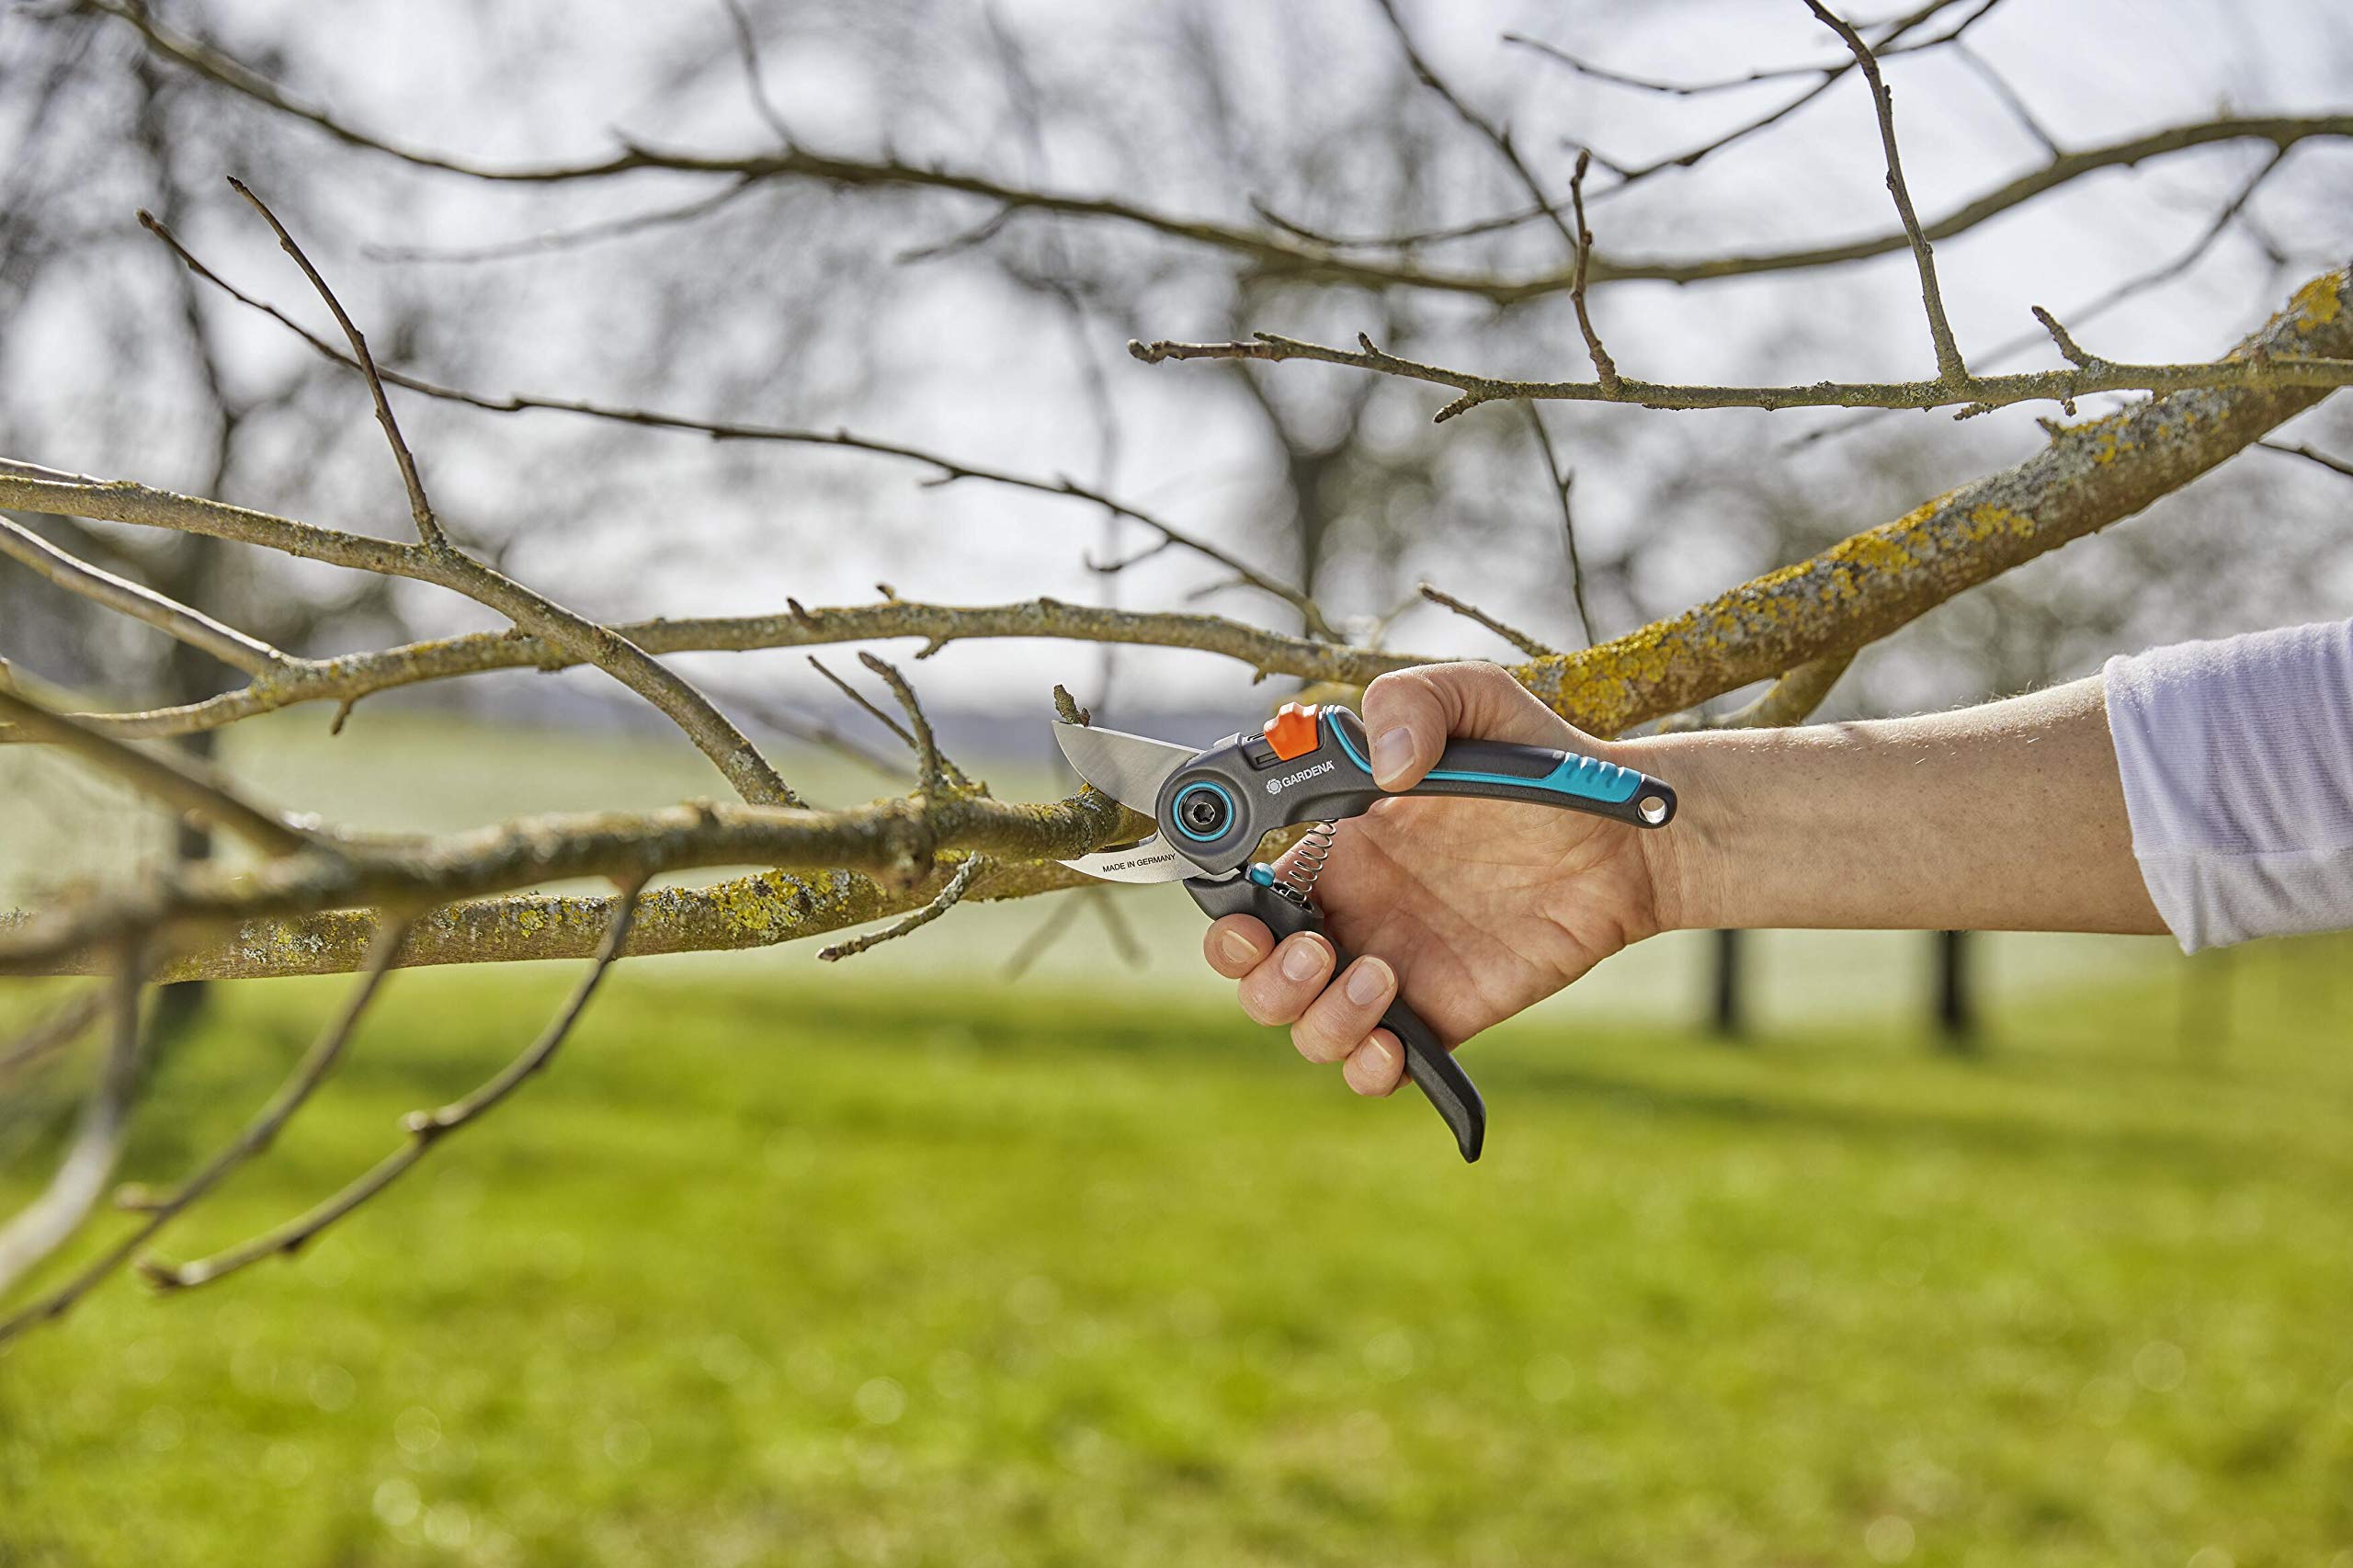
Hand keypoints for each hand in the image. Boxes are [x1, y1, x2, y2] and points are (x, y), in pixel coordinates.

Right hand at [1202, 662, 1664, 1097]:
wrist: (1627, 838)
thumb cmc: (1543, 764)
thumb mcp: (1477, 699)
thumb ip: (1414, 701)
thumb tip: (1382, 770)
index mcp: (1337, 845)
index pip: (1241, 882)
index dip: (1221, 899)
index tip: (1238, 897)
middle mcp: (1352, 912)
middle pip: (1251, 969)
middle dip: (1253, 971)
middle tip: (1314, 946)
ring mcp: (1392, 969)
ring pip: (1303, 1024)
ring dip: (1316, 1015)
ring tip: (1379, 978)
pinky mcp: (1440, 1016)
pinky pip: (1374, 1069)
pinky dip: (1365, 1069)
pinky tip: (1394, 1042)